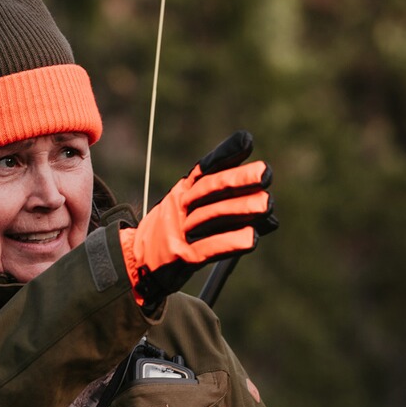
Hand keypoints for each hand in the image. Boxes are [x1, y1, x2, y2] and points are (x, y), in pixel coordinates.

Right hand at [119, 131, 277, 308]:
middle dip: (237, 179)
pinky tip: (251, 238)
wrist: (135, 265)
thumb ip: (225, 212)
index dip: (224, 154)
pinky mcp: (180, 258)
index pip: (204, 170)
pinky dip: (230, 242)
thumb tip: (270, 218)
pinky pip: (207, 248)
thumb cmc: (173, 238)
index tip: (248, 141)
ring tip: (267, 204)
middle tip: (265, 173)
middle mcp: (178, 208)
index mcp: (181, 193)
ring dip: (240, 209)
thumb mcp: (190, 216)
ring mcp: (178, 232)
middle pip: (208, 189)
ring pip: (210, 216)